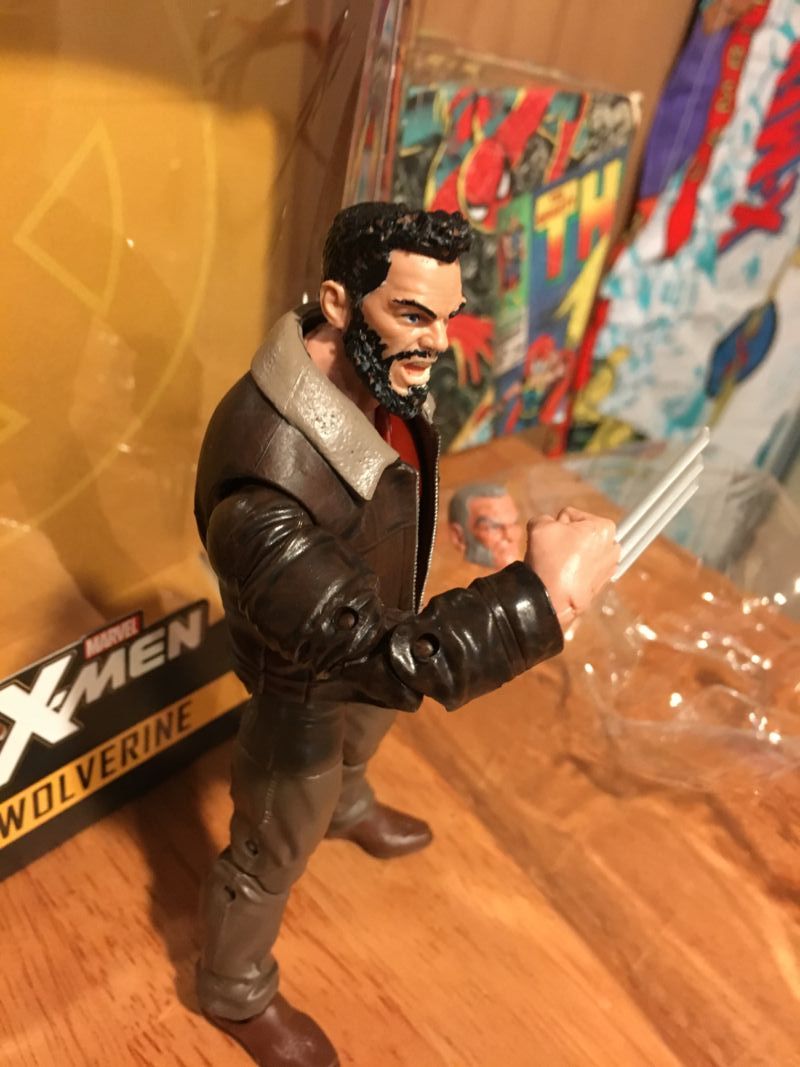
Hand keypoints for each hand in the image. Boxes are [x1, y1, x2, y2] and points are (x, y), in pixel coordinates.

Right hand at [524, 507, 619, 628]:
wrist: (551, 599)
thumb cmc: (550, 558)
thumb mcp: (539, 525)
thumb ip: (545, 518)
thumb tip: (550, 527)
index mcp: (605, 527)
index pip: (571, 515)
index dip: (557, 525)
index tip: (552, 539)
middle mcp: (613, 546)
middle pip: (580, 532)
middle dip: (567, 538)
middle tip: (554, 551)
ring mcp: (610, 567)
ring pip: (583, 550)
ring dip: (571, 553)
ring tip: (559, 565)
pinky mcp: (602, 583)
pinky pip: (585, 567)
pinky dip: (576, 568)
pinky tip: (565, 576)